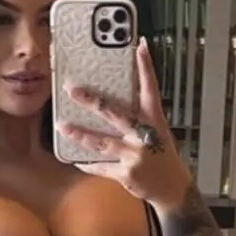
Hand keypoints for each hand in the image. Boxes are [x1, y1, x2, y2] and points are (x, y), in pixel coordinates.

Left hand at [58, 37, 191, 211]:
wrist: (173, 189)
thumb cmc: (161, 155)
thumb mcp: (157, 132)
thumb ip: (139, 117)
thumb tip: (112, 99)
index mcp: (155, 121)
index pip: (150, 89)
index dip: (146, 67)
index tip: (140, 46)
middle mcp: (145, 136)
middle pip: (115, 113)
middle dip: (92, 101)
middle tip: (72, 89)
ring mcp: (135, 155)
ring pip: (102, 142)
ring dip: (80, 134)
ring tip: (62, 126)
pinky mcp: (126, 174)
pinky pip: (101, 166)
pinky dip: (87, 163)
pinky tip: (74, 159)